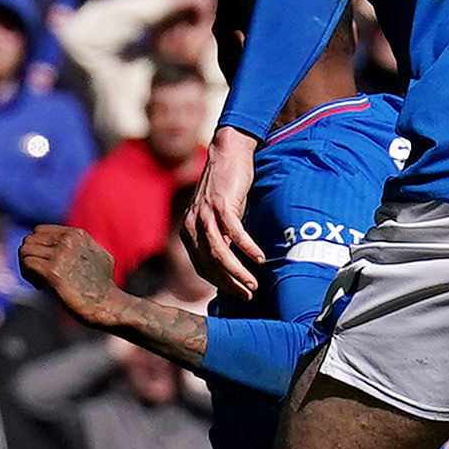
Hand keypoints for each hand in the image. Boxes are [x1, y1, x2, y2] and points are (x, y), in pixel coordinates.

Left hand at [19, 222, 126, 326]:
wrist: (108, 305)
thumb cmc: (103, 286)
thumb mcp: (97, 255)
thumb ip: (81, 246)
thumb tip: (66, 243)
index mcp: (76, 234)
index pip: (39, 231)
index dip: (37, 247)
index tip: (43, 263)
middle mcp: (68, 240)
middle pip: (30, 240)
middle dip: (29, 257)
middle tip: (37, 275)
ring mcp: (60, 255)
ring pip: (25, 250)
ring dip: (26, 267)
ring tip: (38, 281)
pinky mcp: (53, 272)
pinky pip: (27, 263)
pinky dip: (27, 275)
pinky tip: (40, 287)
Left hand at [181, 128, 261, 295]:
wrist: (227, 154)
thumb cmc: (226, 188)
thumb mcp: (218, 216)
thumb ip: (220, 237)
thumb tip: (233, 263)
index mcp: (188, 231)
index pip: (203, 267)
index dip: (221, 283)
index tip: (238, 294)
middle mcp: (192, 225)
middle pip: (210, 264)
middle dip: (230, 283)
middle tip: (248, 295)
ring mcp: (206, 214)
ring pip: (219, 252)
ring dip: (237, 271)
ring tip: (253, 284)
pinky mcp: (221, 204)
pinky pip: (234, 232)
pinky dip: (247, 248)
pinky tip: (260, 259)